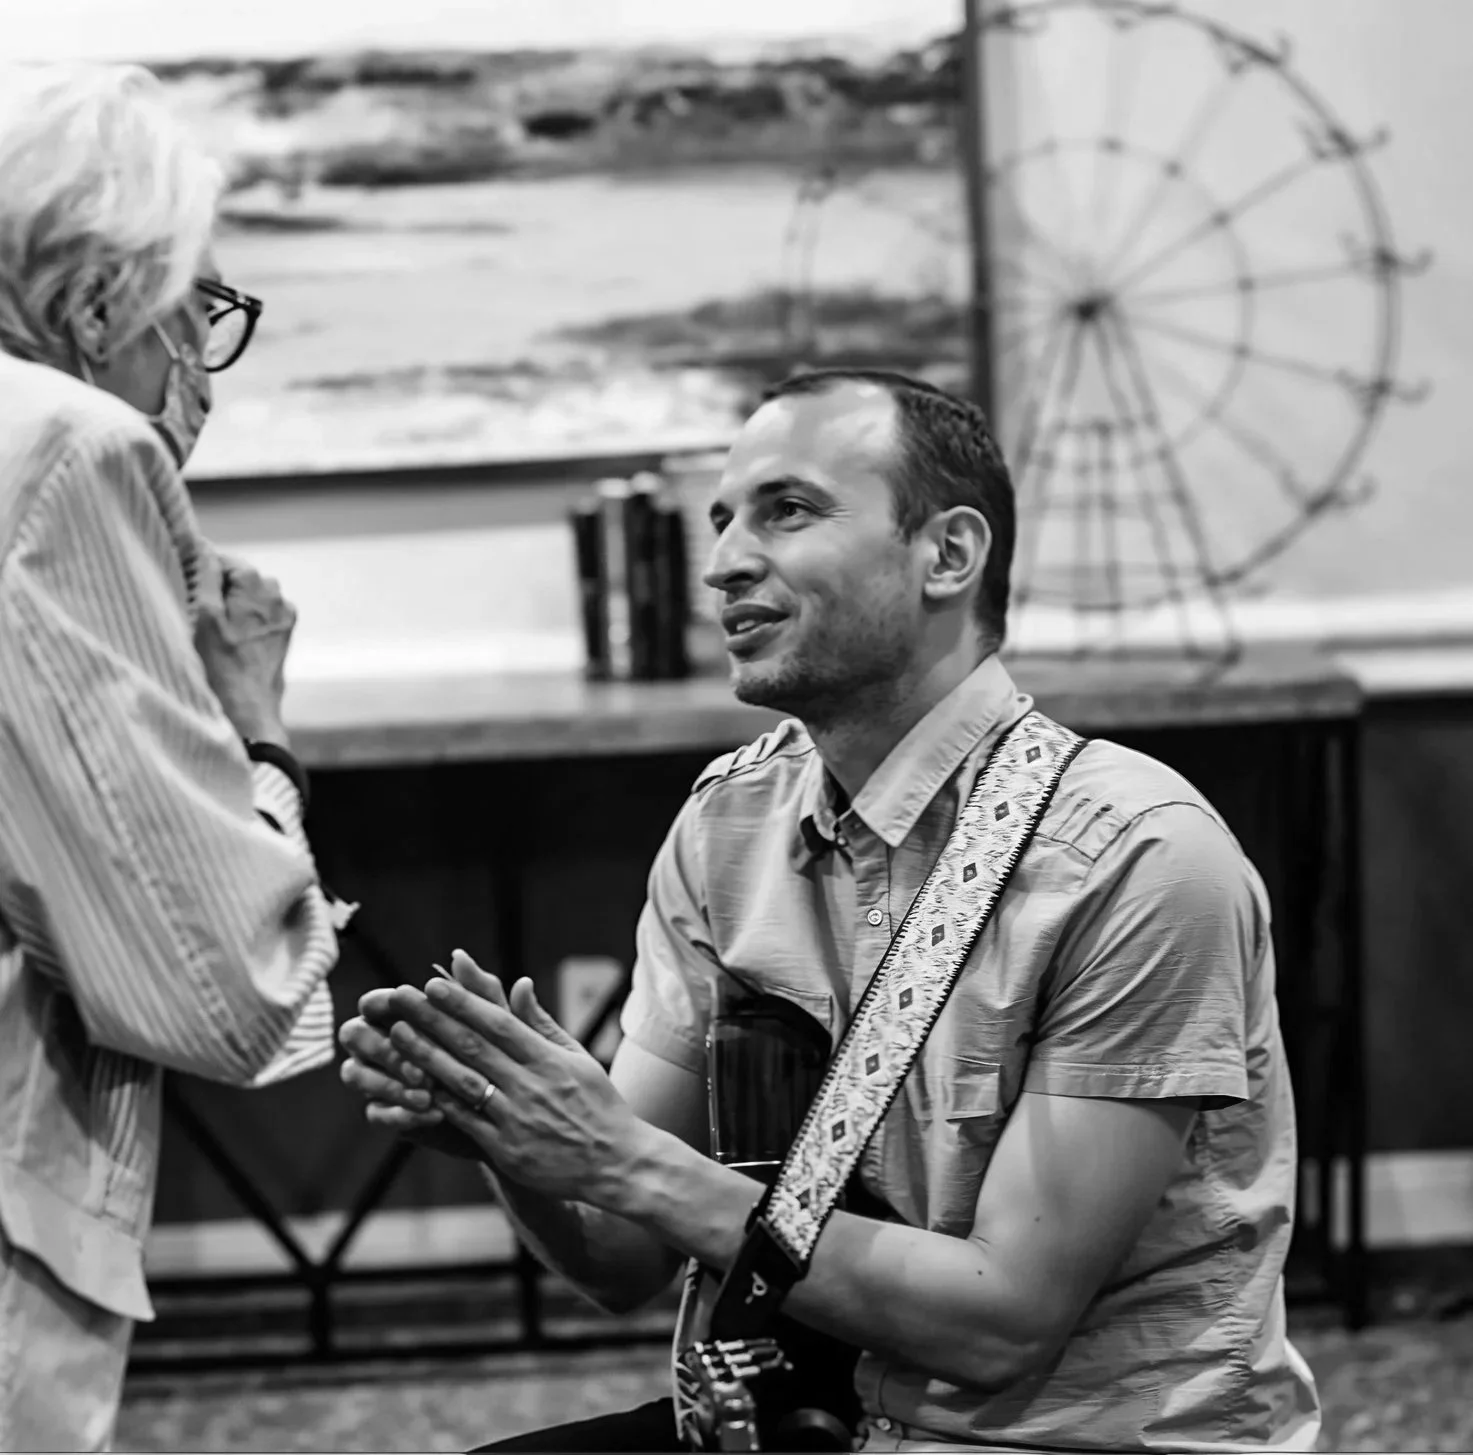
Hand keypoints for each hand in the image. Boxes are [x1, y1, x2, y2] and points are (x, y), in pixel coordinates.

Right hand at [193, 543, 295, 745]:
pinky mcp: (284, 635)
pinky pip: (258, 617)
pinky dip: (242, 622)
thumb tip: (200, 543)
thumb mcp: (203, 613)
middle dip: (216, 590)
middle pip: (236, 579)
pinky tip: (229, 642)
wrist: (248, 710)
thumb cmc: (220, 664)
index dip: (200, 571)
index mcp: (257, 582)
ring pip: (247, 598)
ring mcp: (284, 616)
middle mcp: (277, 594)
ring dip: (229, 607)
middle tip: (195, 615)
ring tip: (211, 632)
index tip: (185, 589)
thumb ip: (203, 572)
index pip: (222, 559)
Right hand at [337, 957, 506, 1159]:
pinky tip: (432, 1112)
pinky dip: (402, 1112)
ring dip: (388, 1082)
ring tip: (427, 1092)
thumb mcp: (496, 1024)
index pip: (373, 1002)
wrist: (507, 1108)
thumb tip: (461, 956)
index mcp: (399, 1014)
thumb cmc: (499, 1054)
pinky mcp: (386, 1111)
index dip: (379, 1003)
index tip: (397, 1004)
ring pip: (355, 1074)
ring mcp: (378, 1077)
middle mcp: (380, 1042)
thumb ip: (479, 993)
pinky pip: (376, 1112)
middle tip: (417, 1064)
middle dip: (382, 1048)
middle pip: (354, 1035)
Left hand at [386, 952, 643, 1202]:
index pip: (498, 1023)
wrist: (616, 1163)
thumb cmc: (598, 1105)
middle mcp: (531, 1085)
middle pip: (474, 1047)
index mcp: (549, 1059)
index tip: (433, 984)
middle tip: (401, 998)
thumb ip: (542, 1023)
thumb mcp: (577, 1057)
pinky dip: (438, 1104)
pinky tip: (411, 1088)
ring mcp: (517, 1119)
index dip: (463, 1003)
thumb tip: (519, 984)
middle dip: (434, 1019)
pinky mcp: (507, 1151)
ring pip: (464, 1082)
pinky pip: (465, 1123)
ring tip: (397, 1035)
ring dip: (427, 1057)